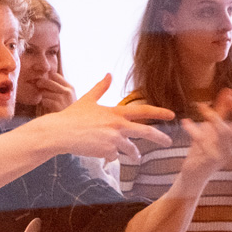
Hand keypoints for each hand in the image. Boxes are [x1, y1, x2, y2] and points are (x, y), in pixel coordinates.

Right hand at [34, 75, 173, 162]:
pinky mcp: (106, 151)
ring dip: (134, 154)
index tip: (172, 114)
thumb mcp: (87, 99)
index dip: (159, 112)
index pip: (142, 111)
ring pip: (131, 149)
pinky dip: (109, 155)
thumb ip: (101, 88)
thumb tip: (109, 74)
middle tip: (169, 142)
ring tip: (137, 158)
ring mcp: (113, 139)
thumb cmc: (72, 116)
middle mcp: (117, 125)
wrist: (60, 132)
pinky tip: (101, 153)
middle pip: (146, 132)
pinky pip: (113, 156)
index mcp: (115, 112)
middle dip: (160, 138)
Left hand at [35, 71, 75, 112]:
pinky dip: (44, 104)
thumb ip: (58, 88)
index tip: (43, 82)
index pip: (55, 75)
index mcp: (70, 88)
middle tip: (38, 87)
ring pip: (45, 92)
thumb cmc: (66, 111)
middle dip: (41, 84)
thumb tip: (44, 79)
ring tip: (46, 102)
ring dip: (43, 97)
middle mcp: (68, 91)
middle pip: (48, 81)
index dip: (47, 78)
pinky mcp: (58, 106)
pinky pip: (44, 100)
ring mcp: (63, 98)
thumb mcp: (66, 98)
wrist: (70, 125)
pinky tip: (47, 108)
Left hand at [180, 88, 231, 177]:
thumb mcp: (212, 129)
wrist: (193, 176)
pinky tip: (185, 121)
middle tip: (231, 96)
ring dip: (213, 116)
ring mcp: (223, 154)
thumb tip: (230, 90)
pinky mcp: (209, 159)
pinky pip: (202, 140)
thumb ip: (221, 111)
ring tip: (200, 106)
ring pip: (224, 131)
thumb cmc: (204, 150)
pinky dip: (192, 129)